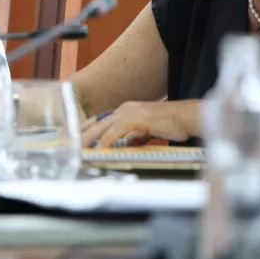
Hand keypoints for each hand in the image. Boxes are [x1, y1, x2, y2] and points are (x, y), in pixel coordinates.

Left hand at [79, 100, 199, 147]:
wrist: (189, 117)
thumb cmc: (172, 124)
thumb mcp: (147, 132)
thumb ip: (135, 137)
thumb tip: (124, 145)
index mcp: (126, 111)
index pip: (100, 120)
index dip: (87, 130)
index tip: (76, 141)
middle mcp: (125, 109)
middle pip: (96, 122)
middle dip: (82, 135)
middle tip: (70, 146)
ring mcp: (130, 111)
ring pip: (102, 125)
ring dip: (89, 139)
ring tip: (79, 150)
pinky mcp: (137, 117)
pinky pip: (116, 130)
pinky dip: (107, 140)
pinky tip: (100, 149)